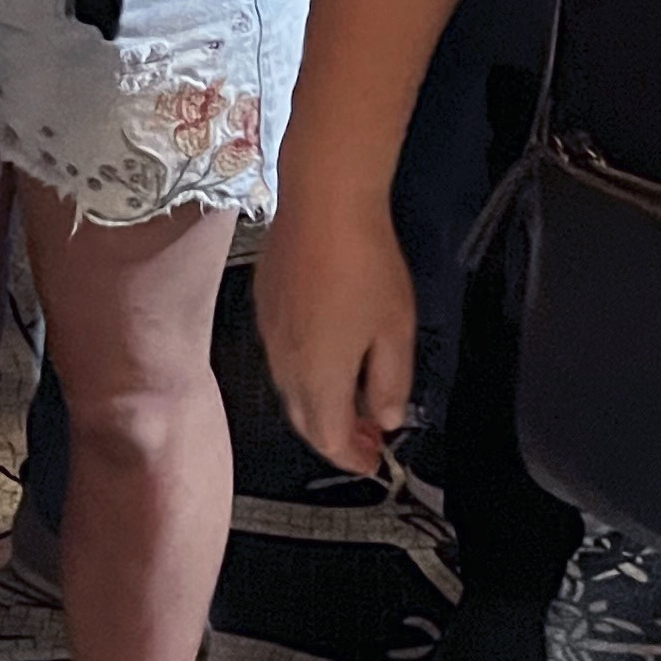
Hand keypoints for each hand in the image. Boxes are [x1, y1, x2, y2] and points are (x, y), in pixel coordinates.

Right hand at [254, 189, 417, 481]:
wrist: (323, 200)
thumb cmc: (367, 265)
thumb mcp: (396, 330)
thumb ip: (390, 383)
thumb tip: (387, 418)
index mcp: (319, 378)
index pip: (330, 439)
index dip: (354, 458)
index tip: (377, 460)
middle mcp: (285, 365)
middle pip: (305, 420)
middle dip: (336, 435)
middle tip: (369, 433)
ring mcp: (269, 334)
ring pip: (290, 388)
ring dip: (319, 402)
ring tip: (352, 394)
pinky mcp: (264, 304)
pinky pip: (282, 354)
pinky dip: (305, 369)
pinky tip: (329, 349)